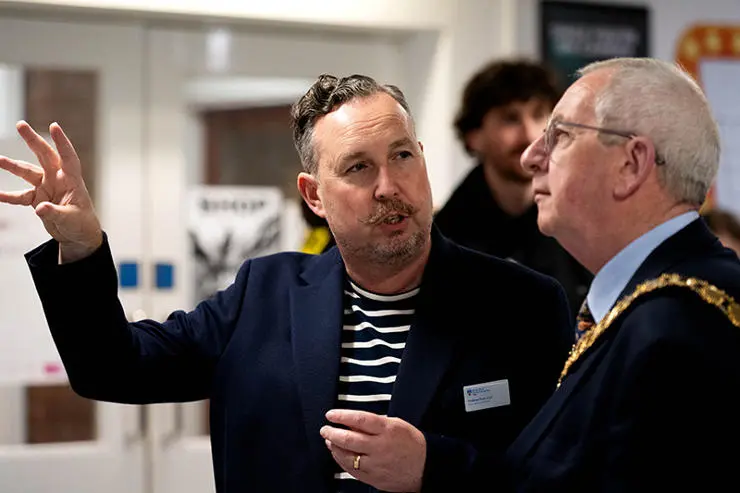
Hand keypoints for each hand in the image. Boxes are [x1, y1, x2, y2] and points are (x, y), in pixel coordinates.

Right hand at [0, 121, 101, 261]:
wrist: (78, 235)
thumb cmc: (82, 224)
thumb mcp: (71, 219)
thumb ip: (55, 212)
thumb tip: (40, 208)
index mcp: (72, 180)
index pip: (68, 158)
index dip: (62, 142)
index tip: (54, 126)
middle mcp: (58, 179)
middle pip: (44, 156)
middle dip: (32, 140)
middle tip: (20, 124)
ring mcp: (46, 187)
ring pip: (28, 172)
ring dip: (13, 166)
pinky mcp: (37, 198)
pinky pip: (20, 195)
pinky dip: (8, 196)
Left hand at [320, 409, 425, 492]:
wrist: (425, 467)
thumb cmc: (411, 443)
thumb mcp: (396, 424)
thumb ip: (375, 422)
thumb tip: (353, 421)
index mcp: (387, 430)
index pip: (359, 420)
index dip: (342, 416)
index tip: (331, 414)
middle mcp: (380, 447)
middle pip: (349, 439)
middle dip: (332, 433)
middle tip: (325, 429)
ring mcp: (376, 464)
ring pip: (347, 456)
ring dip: (334, 447)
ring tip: (329, 441)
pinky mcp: (374, 478)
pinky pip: (352, 470)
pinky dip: (341, 461)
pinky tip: (338, 454)